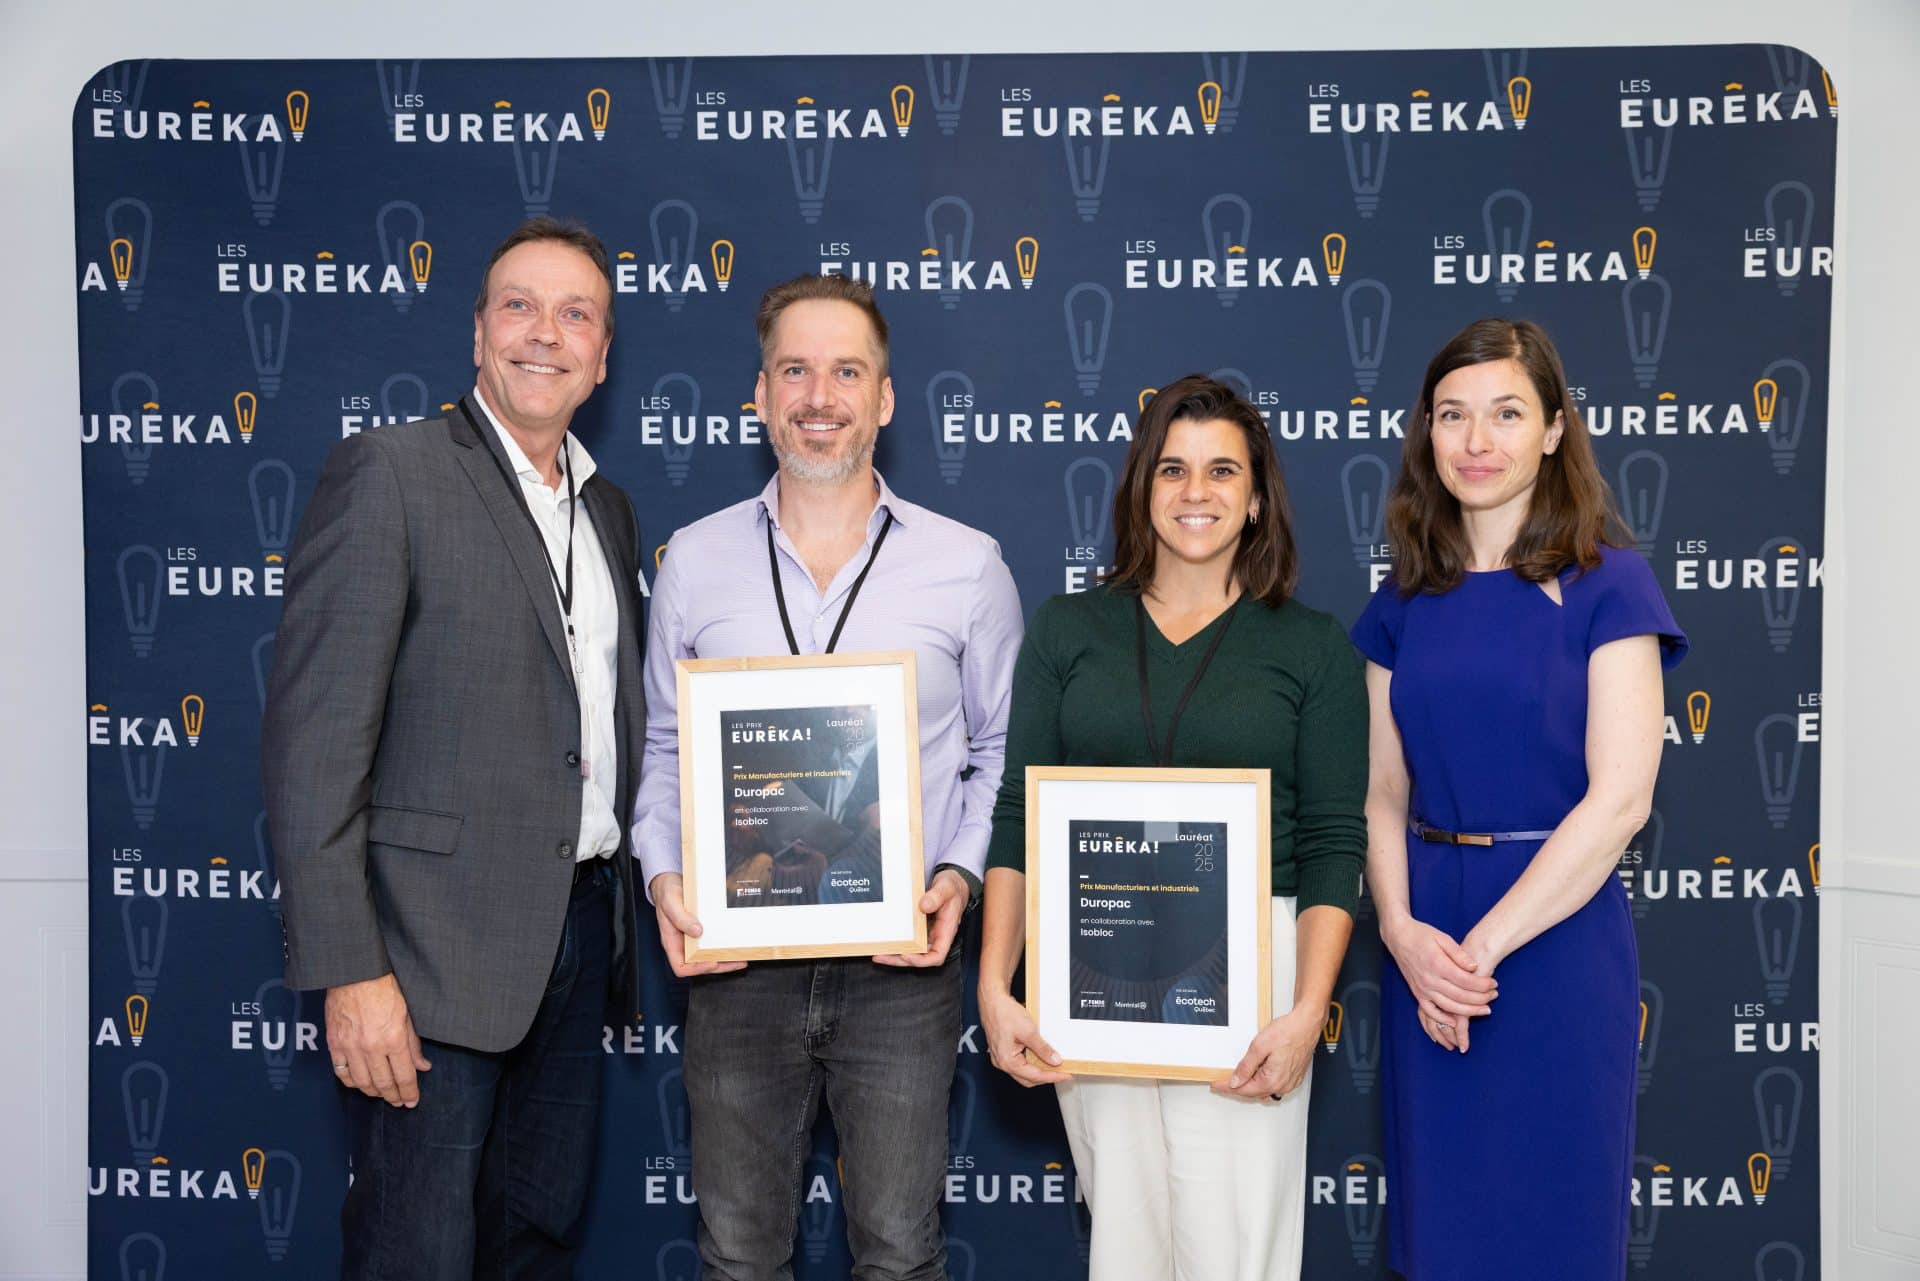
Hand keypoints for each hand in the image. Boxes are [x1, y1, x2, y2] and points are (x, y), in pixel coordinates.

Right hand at [325, 973, 430, 1107]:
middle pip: (383, 1083)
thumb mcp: (407, 1014)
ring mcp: (350, 1047)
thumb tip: (422, 1066)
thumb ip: (413, 1043)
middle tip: (399, 1102)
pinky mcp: (334, 1044)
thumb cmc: (384, 988)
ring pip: (362, 1083)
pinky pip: (342, 1073)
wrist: (354, 973)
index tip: (412, 1100)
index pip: (404, 1075)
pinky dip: (351, 1082)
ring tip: (382, 1095)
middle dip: (393, 1096)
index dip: (409, 1092)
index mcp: (394, 1038)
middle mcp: (372, 1047)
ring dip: (373, 1092)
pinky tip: (360, 1084)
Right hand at [651, 872, 746, 977]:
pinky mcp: (702, 929)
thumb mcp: (671, 903)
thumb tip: (697, 932)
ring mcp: (693, 937)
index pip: (681, 967)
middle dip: (720, 966)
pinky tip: (735, 942)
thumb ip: (681, 918)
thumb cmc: (666, 892)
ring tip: (741, 957)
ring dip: (725, 959)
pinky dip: (724, 944)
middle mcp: (683, 943)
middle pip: (700, 965)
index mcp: (672, 942)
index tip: (712, 961)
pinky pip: (713, 942)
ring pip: (709, 956)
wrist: (670, 881)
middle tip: (737, 961)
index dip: (697, 968)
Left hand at [875, 868, 968, 966]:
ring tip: (877, 953)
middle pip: (920, 957)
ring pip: (912, 951)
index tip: (906, 954)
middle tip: (881, 956)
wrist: (951, 883)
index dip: (921, 960)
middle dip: (900, 960)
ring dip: (895, 955)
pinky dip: (896, 943)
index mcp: (946, 931)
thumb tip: (923, 906)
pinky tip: (883, 942)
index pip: (937, 956)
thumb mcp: (946, 888)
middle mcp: (936, 936)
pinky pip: (908, 940)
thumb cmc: (952, 887)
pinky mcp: (918, 927)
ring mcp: (927, 933)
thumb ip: (936, 896)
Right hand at [978, 983, 1070, 1086]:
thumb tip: (1055, 1060)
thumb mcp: (1028, 1031)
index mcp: (1006, 1061)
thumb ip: (1042, 1048)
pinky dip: (1032, 1061)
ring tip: (1054, 1064)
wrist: (992, 999)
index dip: (1052, 1076)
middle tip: (1062, 1071)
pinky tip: (1041, 1055)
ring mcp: (1001, 1057)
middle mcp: (1002, 1062)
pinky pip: (1020, 1062)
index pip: (1034, 1076)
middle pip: (1028, 1078)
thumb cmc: (1004, 1012)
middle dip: (1046, 1076)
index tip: (1065, 1075)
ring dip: (1039, 1069)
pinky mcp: (1003, 1050)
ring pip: (1024, 1071)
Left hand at [1214, 1005, 1321, 1099]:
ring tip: (1237, 1076)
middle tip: (1222, 1081)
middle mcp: (1282, 1085)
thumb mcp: (1259, 1046)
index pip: (1243, 1090)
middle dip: (1237, 1088)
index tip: (1216, 1084)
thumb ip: (1246, 1067)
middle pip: (1254, 1093)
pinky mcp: (1294, 1077)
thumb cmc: (1288, 1031)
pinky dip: (1262, 1082)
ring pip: (1264, 1091)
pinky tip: (1256, 1073)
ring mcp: (1290, 1082)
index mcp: (1272, 1080)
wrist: (1307, 1023)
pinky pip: (1274, 1086)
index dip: (1226, 1087)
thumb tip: (1235, 1081)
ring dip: (1250, 1086)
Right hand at [1383, 917, 1496, 1049]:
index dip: (1483, 984)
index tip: (1494, 983)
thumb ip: (1460, 954)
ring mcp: (1422, 989)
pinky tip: (1456, 1021)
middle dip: (1481, 998)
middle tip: (1494, 995)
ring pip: (1449, 1007)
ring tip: (1485, 1010)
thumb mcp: (1443, 938)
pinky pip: (1430, 1011)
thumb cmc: (1422, 935)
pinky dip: (1443, 1019)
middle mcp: (1430, 979)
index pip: (1466, 981)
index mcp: (1438, 964)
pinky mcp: (1417, 994)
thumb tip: (1474, 968)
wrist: (1399, 937)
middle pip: (1460, 996)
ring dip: (1469, 1011)